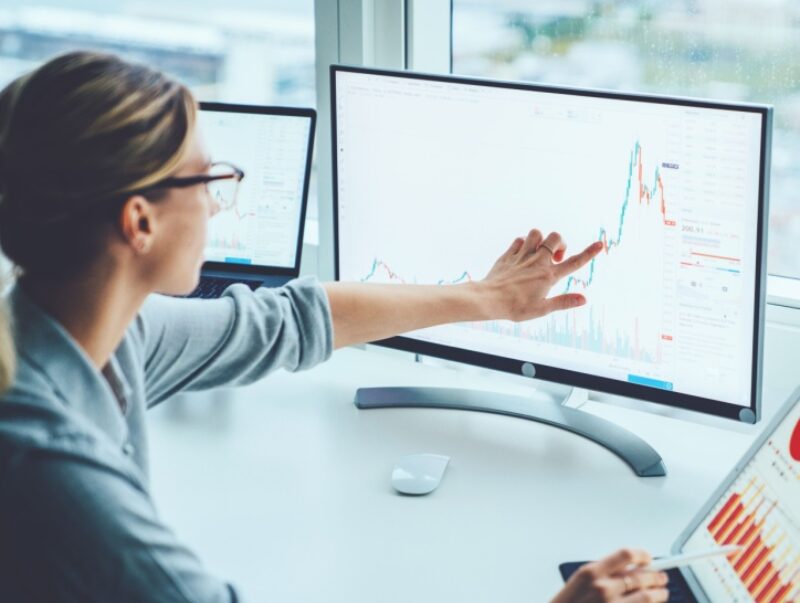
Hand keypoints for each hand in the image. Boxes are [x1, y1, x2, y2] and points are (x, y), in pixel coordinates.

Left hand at [482, 229, 602, 320]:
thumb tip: (584, 299)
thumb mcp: (542, 309)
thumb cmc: (515, 307)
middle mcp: (537, 261)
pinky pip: (519, 240)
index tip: (600, 244)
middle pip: (556, 237)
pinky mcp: (509, 255)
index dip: (589, 253)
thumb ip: (563, 302)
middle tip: (555, 257)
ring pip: (536, 233)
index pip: (574, 262)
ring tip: (538, 253)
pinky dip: (523, 244)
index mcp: (548, 276)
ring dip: (541, 240)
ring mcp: (522, 256)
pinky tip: (522, 255)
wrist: (489, 299)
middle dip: (560, 242)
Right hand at [551, 549, 669, 602]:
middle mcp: (603, 588)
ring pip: (646, 596)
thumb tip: (630, 567)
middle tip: (662, 576)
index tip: (648, 557)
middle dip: (656, 576)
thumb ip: (605, 571)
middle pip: (641, 576)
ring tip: (662, 592)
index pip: (626, 555)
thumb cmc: (568, 602)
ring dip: (659, 593)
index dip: (642, 555)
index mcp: (592, 572)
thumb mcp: (581, 580)